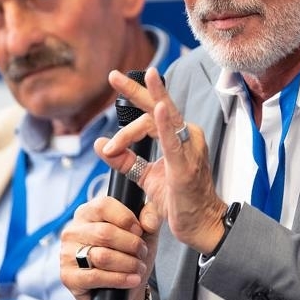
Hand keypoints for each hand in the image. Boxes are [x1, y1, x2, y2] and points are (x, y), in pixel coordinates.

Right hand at [60, 194, 150, 299]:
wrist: (122, 290)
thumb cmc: (129, 254)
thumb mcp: (144, 231)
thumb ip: (151, 216)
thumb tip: (148, 222)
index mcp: (87, 213)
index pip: (103, 206)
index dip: (126, 218)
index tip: (140, 231)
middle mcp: (73, 231)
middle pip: (104, 233)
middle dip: (131, 245)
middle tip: (142, 252)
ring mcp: (67, 254)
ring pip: (102, 256)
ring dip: (128, 264)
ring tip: (139, 267)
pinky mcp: (69, 277)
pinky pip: (96, 277)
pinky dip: (119, 279)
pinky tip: (132, 280)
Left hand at [98, 68, 227, 252]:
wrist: (200, 224)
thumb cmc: (179, 200)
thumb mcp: (146, 176)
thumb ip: (125, 160)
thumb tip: (99, 144)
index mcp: (178, 137)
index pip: (151, 115)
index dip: (128, 114)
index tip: (106, 141)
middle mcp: (187, 136)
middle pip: (158, 106)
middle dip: (135, 89)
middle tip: (113, 75)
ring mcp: (189, 149)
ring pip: (160, 120)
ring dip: (137, 112)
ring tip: (120, 97)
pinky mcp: (186, 166)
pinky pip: (173, 141)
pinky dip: (165, 124)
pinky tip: (158, 109)